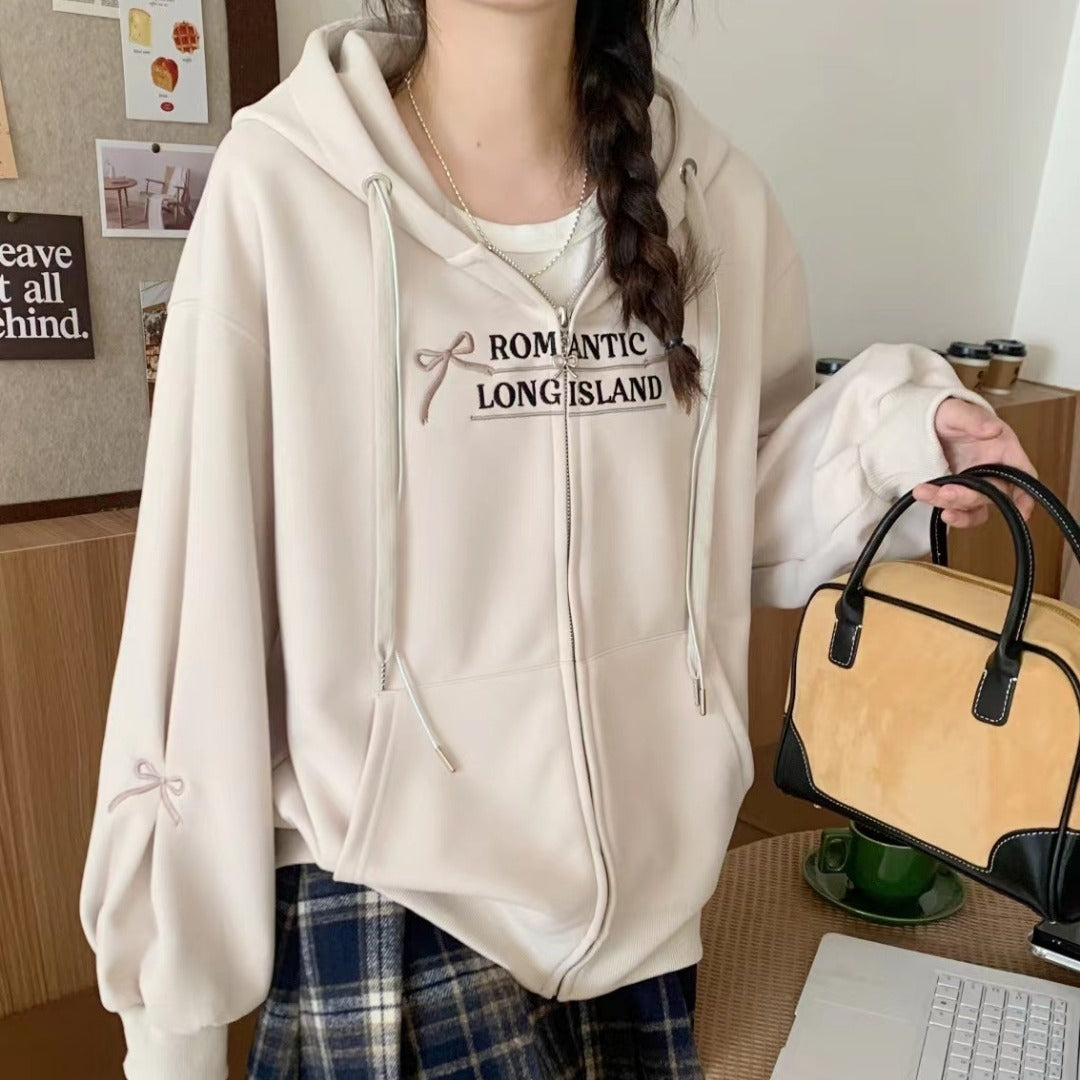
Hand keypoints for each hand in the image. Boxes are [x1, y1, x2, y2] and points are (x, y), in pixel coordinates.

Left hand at [912, 397, 1035, 527]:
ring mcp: (976, 483)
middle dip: (968, 497)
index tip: (1022, 510)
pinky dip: (946, 509)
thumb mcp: (957, 411)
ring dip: (953, 506)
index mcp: (1004, 449)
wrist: (927, 422)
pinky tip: (930, 501)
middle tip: (944, 492)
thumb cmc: (950, 414)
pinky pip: (958, 508)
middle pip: (994, 495)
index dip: (1026, 495)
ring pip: (974, 506)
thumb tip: (992, 429)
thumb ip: (974, 419)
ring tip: (925, 494)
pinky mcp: (957, 490)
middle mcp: (994, 470)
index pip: (1023, 475)